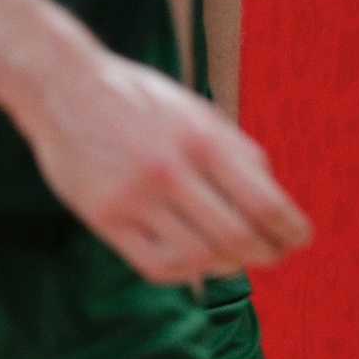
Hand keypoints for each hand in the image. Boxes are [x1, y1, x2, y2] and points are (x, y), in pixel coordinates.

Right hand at [14, 43, 309, 284]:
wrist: (62, 86)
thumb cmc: (139, 100)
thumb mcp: (198, 112)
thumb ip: (238, 154)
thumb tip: (275, 210)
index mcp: (202, 140)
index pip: (266, 205)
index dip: (291, 233)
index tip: (296, 241)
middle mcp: (169, 169)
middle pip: (237, 238)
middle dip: (263, 254)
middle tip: (267, 255)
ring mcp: (133, 195)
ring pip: (199, 258)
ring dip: (224, 265)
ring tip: (227, 258)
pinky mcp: (102, 215)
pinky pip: (156, 265)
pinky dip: (184, 272)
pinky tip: (188, 260)